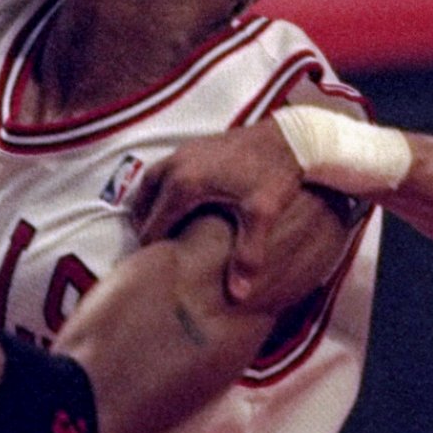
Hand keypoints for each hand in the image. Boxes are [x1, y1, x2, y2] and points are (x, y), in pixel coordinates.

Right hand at [131, 118, 308, 302]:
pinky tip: (181, 205)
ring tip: (163, 231)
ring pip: (148, 185)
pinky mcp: (192, 146)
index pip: (152, 227)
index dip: (152, 251)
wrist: (290, 136)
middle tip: (159, 253)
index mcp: (184, 185)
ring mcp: (182, 152)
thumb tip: (238, 296)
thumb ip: (247, 255)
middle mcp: (175, 166)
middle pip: (141, 206)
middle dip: (146, 229)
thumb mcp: (262, 215)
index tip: (160, 269)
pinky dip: (160, 190)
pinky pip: (162, 171)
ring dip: (149, 207)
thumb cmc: (275, 174)